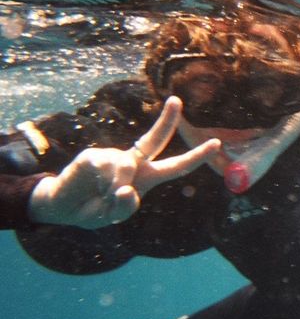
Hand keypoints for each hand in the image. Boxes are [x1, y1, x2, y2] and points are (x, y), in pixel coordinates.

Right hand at [27, 96, 220, 228]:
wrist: (62, 206)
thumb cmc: (94, 209)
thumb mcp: (113, 216)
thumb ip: (124, 208)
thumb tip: (126, 189)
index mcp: (146, 177)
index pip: (176, 166)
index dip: (197, 156)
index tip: (217, 143)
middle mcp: (134, 163)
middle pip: (155, 140)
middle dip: (167, 121)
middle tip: (176, 101)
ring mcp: (114, 157)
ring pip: (126, 168)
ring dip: (117, 189)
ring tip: (105, 199)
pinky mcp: (94, 156)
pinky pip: (106, 168)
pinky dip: (105, 184)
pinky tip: (96, 189)